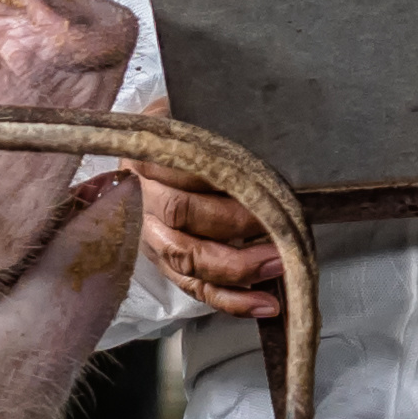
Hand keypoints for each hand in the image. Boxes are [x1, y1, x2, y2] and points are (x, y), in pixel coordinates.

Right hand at [123, 95, 286, 317]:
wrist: (144, 153)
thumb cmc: (179, 137)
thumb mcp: (189, 115)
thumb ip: (212, 124)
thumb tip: (262, 126)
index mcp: (146, 155)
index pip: (184, 170)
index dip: (225, 181)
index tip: (265, 187)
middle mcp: (140, 197)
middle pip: (182, 215)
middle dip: (235, 226)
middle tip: (277, 229)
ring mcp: (148, 236)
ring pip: (186, 260)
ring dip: (236, 270)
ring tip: (277, 267)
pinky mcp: (161, 264)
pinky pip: (193, 289)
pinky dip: (229, 300)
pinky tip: (261, 303)